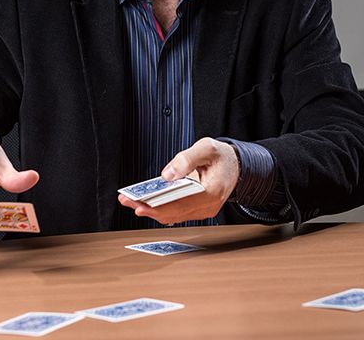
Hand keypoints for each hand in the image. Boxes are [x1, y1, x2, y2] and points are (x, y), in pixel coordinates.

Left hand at [117, 138, 238, 224]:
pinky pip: (177, 213)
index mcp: (213, 191)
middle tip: (128, 201)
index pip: (181, 203)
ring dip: (152, 209)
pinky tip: (146, 203)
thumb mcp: (207, 148)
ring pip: (174, 215)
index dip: (159, 206)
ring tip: (132, 201)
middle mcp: (209, 205)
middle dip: (149, 208)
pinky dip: (161, 209)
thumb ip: (186, 159)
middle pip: (174, 212)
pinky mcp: (198, 210)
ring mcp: (204, 210)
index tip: (140, 203)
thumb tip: (167, 175)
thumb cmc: (222, 157)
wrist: (235, 166)